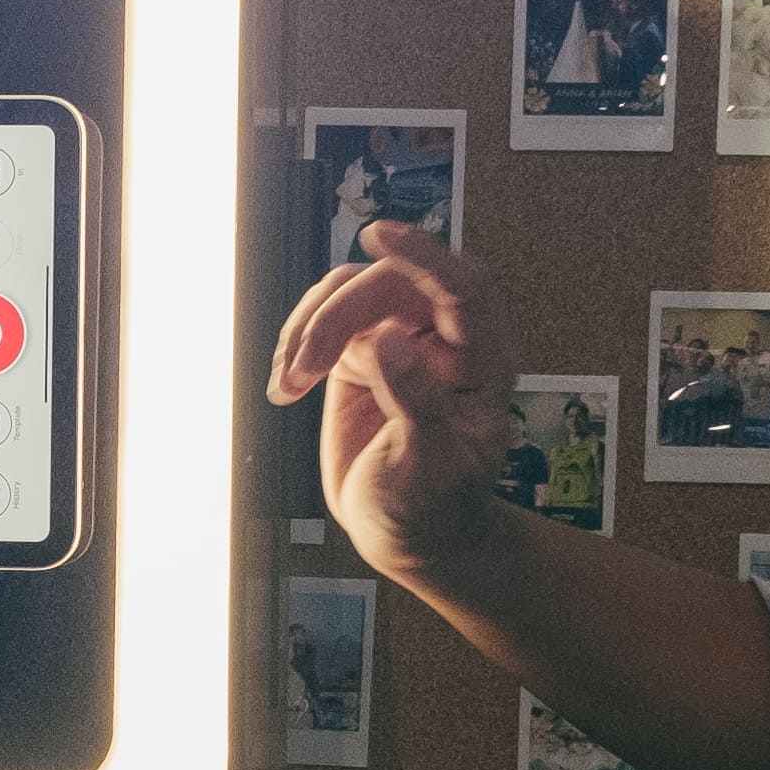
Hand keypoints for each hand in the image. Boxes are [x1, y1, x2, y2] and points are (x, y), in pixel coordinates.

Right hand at [264, 226, 514, 583]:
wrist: (406, 534)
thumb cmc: (434, 509)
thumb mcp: (430, 469)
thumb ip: (416, 402)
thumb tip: (389, 339)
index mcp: (484, 364)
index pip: (465, 289)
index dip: (425, 256)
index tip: (378, 236)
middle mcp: (447, 341)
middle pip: (392, 284)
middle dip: (339, 315)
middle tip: (304, 366)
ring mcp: (402, 340)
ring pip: (351, 291)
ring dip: (309, 327)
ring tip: (289, 382)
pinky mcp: (362, 350)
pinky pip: (324, 318)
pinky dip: (295, 344)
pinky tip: (284, 385)